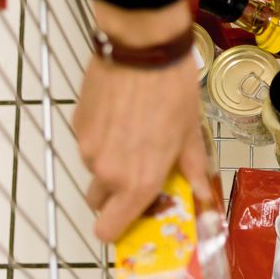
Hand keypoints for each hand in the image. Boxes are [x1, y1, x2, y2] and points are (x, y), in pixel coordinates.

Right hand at [75, 0, 212, 243]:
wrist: (142, 47)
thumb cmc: (173, 91)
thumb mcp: (191, 133)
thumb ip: (192, 170)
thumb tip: (202, 196)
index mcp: (137, 181)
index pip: (109, 231)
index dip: (120, 230)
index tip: (136, 216)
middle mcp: (106, 171)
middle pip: (99, 204)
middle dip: (115, 196)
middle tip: (138, 175)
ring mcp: (87, 147)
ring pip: (94, 171)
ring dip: (110, 165)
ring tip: (135, 135)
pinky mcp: (77, 124)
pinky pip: (88, 144)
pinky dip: (102, 139)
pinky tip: (122, 116)